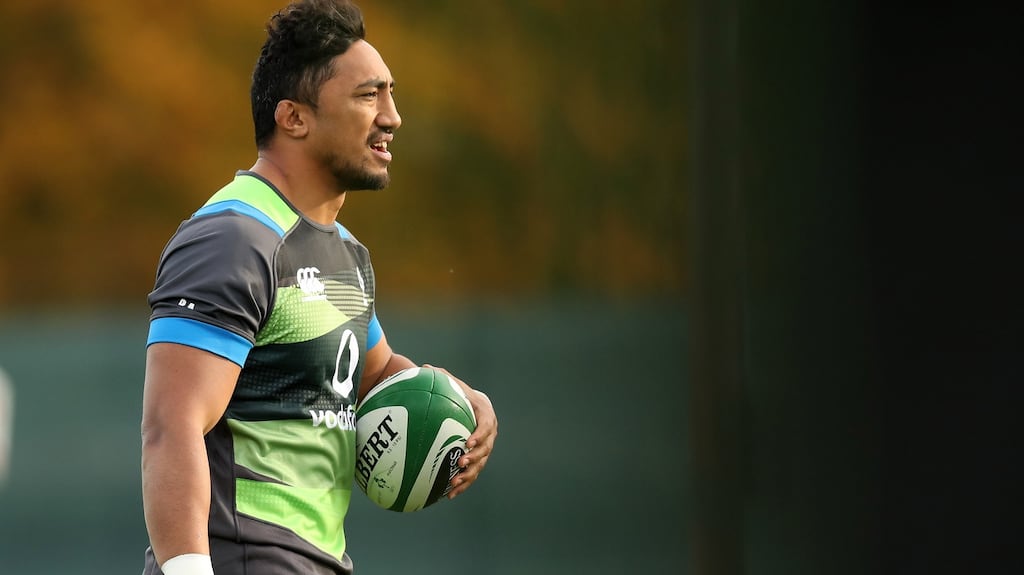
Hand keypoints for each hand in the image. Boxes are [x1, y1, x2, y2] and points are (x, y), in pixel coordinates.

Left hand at [423, 365, 496, 499]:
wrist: (465, 404)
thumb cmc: (454, 392)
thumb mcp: (447, 381)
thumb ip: (438, 376)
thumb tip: (423, 367)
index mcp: (485, 413)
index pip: (487, 425)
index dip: (479, 435)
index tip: (467, 442)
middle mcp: (488, 433)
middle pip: (486, 448)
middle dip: (475, 458)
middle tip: (461, 462)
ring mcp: (483, 447)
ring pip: (480, 465)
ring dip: (469, 475)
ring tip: (455, 483)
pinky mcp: (475, 458)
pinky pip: (471, 474)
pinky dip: (462, 485)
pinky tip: (448, 495)